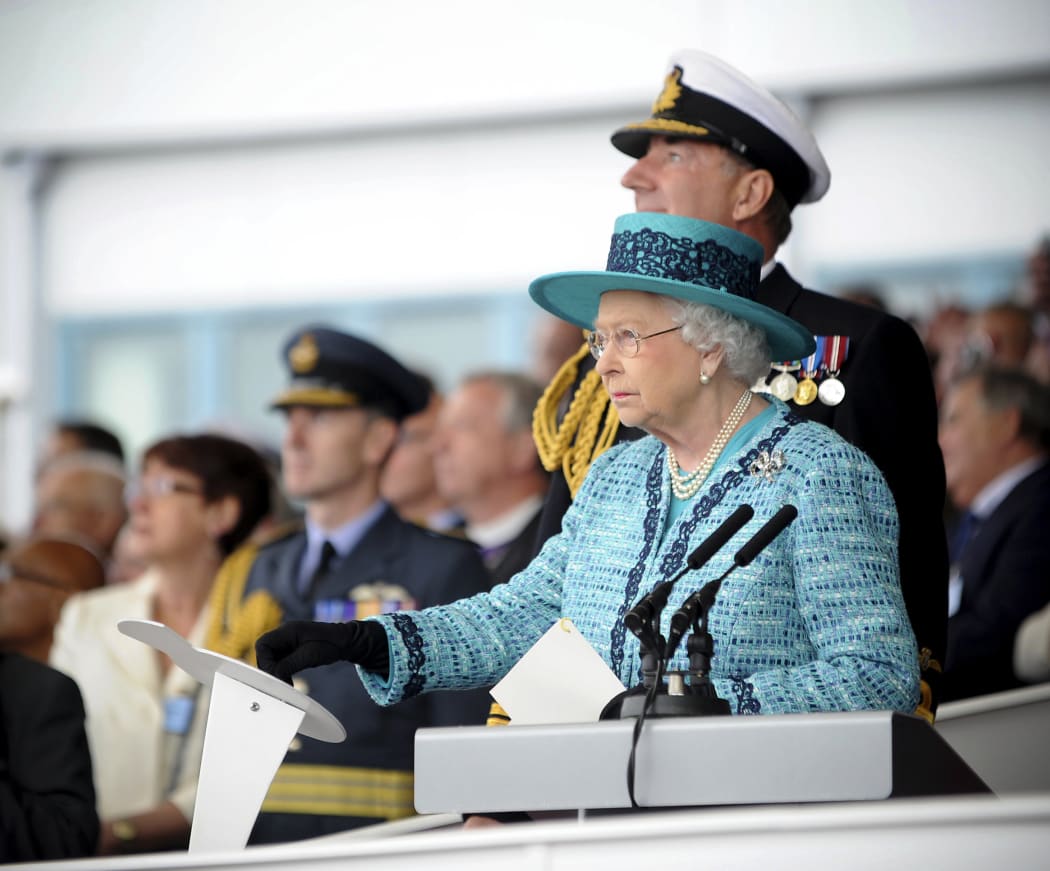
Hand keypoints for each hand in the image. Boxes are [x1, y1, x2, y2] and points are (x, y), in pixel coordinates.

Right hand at [255, 620, 388, 682]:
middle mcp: (285, 634)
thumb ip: (288, 665)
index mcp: (287, 630)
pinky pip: (280, 660)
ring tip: (286, 683)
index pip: (263, 644)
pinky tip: (289, 680)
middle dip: (270, 669)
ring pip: (272, 658)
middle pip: (265, 652)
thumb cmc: (332, 644)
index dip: (265, 661)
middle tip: (280, 682)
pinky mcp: (293, 649)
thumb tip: (273, 676)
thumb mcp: (309, 656)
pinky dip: (282, 671)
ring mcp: (289, 641)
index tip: (275, 675)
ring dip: (276, 671)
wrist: (347, 642)